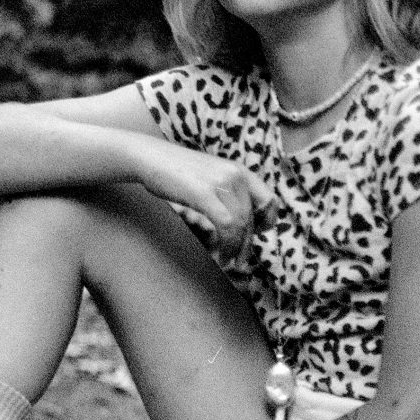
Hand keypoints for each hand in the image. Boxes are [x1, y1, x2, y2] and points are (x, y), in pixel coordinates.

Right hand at [140, 141, 271, 251]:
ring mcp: (222, 183)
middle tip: (240, 262)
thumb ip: (228, 192)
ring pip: (240, 224)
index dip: (267, 222)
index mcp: (240, 171)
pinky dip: (226, 245)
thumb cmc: (177, 171)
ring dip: (236, 249)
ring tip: (228, 263)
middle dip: (247, 244)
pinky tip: (220, 257)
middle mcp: (236, 175)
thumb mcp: (212, 176)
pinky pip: (226, 225)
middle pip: (252, 217)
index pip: (269, 200)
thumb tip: (240, 220)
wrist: (150, 157)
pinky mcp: (205, 193)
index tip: (255, 236)